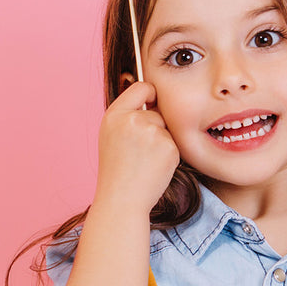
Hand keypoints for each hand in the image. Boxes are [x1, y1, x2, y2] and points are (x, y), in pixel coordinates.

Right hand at [95, 82, 179, 210]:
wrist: (122, 198)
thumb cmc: (117, 170)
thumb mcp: (111, 135)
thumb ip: (127, 115)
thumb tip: (152, 96)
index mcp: (115, 115)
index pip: (141, 87)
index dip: (150, 94)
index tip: (152, 103)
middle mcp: (132, 120)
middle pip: (157, 112)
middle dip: (154, 128)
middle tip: (139, 151)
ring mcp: (151, 132)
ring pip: (166, 129)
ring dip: (162, 142)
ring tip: (145, 161)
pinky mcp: (168, 147)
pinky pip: (175, 144)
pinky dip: (168, 155)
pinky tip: (155, 167)